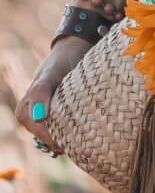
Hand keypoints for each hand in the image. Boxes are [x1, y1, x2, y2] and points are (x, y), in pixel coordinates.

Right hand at [15, 37, 92, 153]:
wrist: (74, 51)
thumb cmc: (61, 61)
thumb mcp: (51, 73)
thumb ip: (40, 92)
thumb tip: (37, 117)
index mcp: (25, 111)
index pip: (42, 134)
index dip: (59, 139)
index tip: (78, 138)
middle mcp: (32, 118)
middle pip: (50, 140)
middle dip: (68, 141)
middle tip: (89, 139)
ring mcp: (45, 119)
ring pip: (59, 139)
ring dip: (74, 139)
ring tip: (91, 134)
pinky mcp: (59, 118)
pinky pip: (66, 133)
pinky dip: (77, 134)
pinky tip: (90, 131)